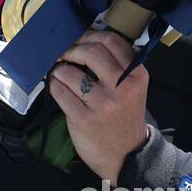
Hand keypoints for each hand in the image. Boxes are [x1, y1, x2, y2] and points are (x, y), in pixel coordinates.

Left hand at [46, 30, 148, 184]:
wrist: (126, 155)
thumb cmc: (125, 117)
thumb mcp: (132, 89)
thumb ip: (118, 66)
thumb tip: (87, 40)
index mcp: (137, 76)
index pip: (112, 41)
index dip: (90, 35)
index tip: (79, 39)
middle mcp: (122, 87)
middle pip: (91, 51)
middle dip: (72, 49)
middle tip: (65, 54)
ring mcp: (102, 104)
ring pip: (70, 72)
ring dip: (59, 69)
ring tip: (60, 73)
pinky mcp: (83, 118)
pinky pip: (60, 91)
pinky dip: (54, 85)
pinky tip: (58, 87)